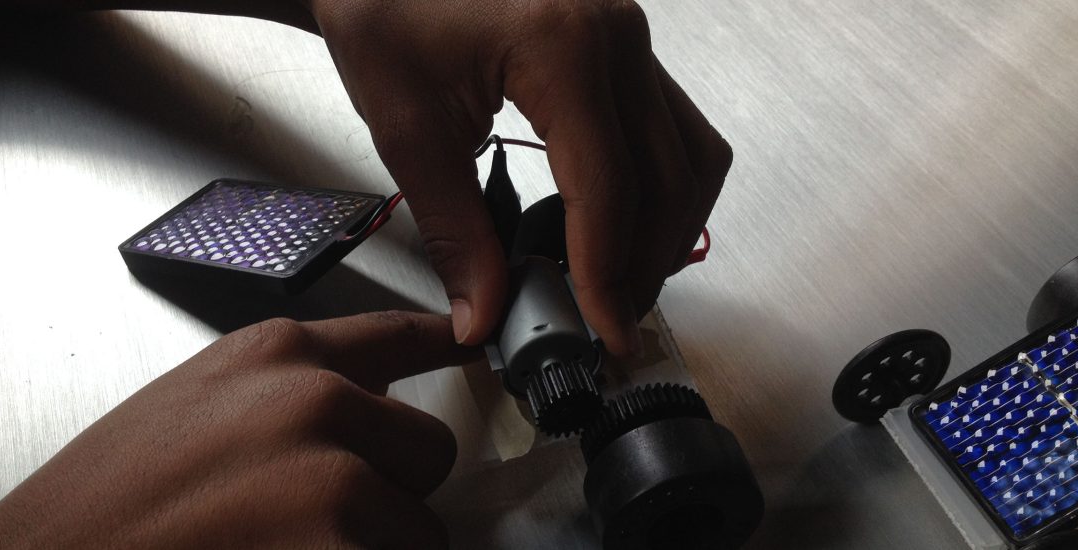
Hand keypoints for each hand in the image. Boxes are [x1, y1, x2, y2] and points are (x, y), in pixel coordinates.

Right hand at [0, 312, 475, 548]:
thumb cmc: (100, 512)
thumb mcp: (194, 415)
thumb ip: (283, 403)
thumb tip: (357, 418)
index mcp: (274, 357)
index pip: (397, 335)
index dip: (446, 346)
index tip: (479, 344)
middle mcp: (315, 402)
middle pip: (429, 451)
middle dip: (391, 497)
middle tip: (311, 526)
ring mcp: (333, 478)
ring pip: (419, 531)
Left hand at [312, 0, 731, 353]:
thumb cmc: (386, 15)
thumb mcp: (409, 131)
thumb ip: (456, 231)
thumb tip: (484, 314)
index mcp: (563, 46)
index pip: (609, 187)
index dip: (609, 272)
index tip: (604, 331)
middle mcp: (616, 33)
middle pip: (669, 176)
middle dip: (646, 263)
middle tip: (611, 321)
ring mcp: (629, 34)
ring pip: (691, 152)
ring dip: (669, 228)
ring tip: (623, 283)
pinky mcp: (624, 43)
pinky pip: (674, 126)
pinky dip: (663, 188)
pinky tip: (626, 225)